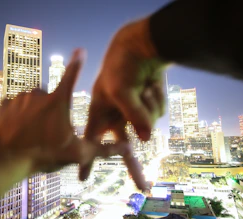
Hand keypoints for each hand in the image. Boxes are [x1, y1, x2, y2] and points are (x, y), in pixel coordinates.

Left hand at [0, 49, 114, 196]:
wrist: (7, 160)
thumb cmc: (44, 154)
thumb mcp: (77, 153)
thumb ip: (103, 149)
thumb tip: (128, 147)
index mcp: (58, 101)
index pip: (71, 76)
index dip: (77, 63)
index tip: (80, 50)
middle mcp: (39, 93)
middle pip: (51, 98)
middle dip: (52, 112)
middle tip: (48, 133)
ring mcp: (20, 98)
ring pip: (34, 102)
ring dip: (35, 113)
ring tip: (33, 133)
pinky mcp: (5, 105)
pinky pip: (16, 106)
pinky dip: (19, 115)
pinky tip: (19, 129)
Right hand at [82, 18, 168, 190]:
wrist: (140, 47)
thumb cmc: (120, 66)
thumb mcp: (120, 90)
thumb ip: (133, 115)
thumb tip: (148, 139)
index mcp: (101, 113)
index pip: (90, 141)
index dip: (87, 160)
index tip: (83, 178)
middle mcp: (117, 117)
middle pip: (125, 149)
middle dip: (135, 168)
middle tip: (144, 187)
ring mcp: (135, 114)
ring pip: (150, 124)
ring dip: (149, 104)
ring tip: (143, 86)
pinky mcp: (150, 108)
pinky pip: (159, 112)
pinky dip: (157, 98)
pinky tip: (150, 85)